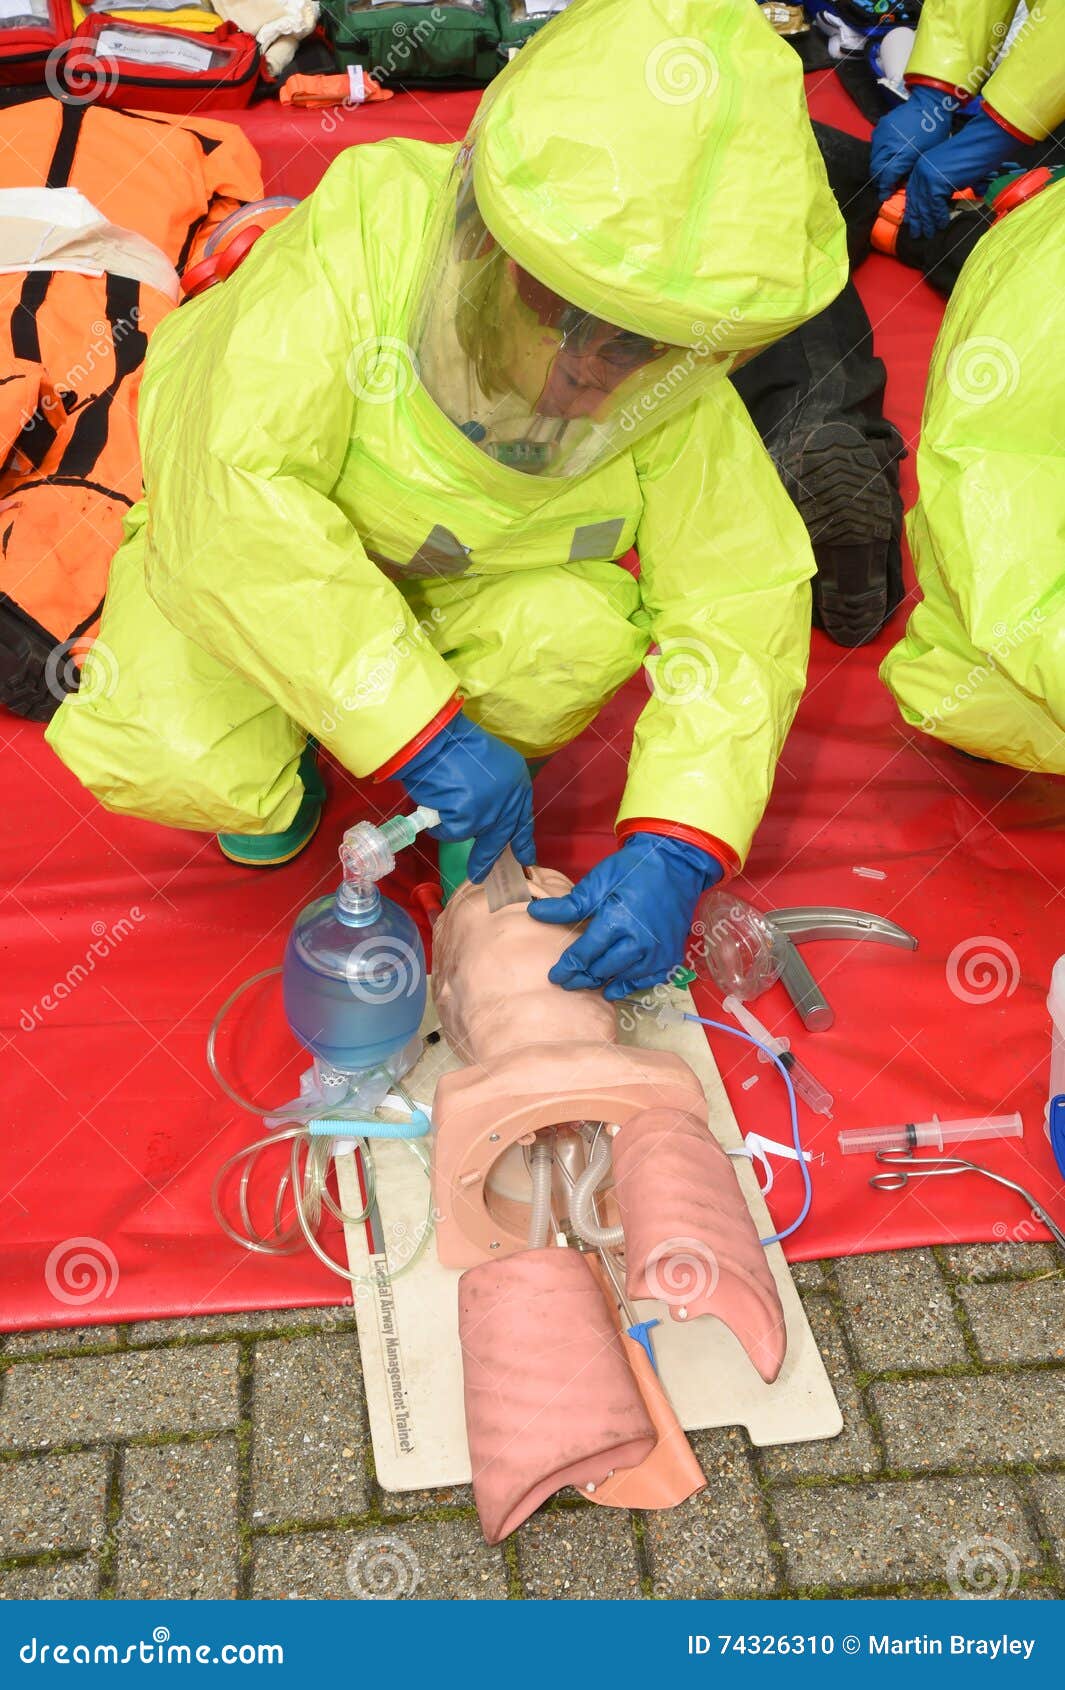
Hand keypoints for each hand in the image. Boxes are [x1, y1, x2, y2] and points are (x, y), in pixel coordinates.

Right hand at [396, 712, 533, 881]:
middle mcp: (510, 799)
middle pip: (501, 837)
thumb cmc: (454, 746)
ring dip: (454, 824)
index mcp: (518, 781)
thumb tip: (483, 812)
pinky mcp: (469, 822)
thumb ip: (492, 789)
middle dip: (488, 858)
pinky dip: (440, 822)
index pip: (522, 818)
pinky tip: (436, 801)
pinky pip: (451, 831)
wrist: (436, 740)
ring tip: (441, 802)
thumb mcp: (487, 764)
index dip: (522, 840)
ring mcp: (491, 813)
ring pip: (471, 833)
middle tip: (481, 876)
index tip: (527, 858)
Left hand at [528, 832, 722, 1002]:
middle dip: (581, 978)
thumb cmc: (634, 869)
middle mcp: (638, 943)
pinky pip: (647, 980)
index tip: (554, 977)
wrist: (675, 864)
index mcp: (617, 922)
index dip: (567, 968)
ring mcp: (656, 952)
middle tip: (566, 983)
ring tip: (587, 985)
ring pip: (622, 977)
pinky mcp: (670, 955)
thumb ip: (569, 904)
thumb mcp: (598, 881)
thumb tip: (535, 912)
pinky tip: (615, 987)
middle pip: (601, 970)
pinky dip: (629, 985)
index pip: (584, 954)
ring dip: (602, 982)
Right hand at [871, 84, 954, 200]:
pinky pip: (875, 145)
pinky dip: (880, 153)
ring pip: (873, 159)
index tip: (885, 195)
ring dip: (879, 167)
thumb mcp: (926, 155)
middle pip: (876, 170)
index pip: (886, 178)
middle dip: (880, 180)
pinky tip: (889, 153)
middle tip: (886, 184)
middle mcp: (888, 146)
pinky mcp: (880, 127)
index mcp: (902, 154)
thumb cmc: (933, 130)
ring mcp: (882, 135)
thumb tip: (901, 184)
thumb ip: (911, 171)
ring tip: (888, 169)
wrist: (929, 102)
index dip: (885, 189)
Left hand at [904, 112, 1016, 237]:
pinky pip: (936, 206)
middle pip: (916, 201)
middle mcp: (921, 171)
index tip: (911, 221)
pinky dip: (939, 217)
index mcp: (921, 165)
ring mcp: (927, 177)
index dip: (912, 208)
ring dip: (927, 223)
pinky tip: (942, 224)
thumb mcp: (947, 168)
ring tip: (929, 234)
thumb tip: (938, 201)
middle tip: (916, 234)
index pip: (912, 192)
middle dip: (916, 220)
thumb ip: (938, 182)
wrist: (980, 143)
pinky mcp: (936, 183)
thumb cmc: (970, 154)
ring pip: (924, 206)